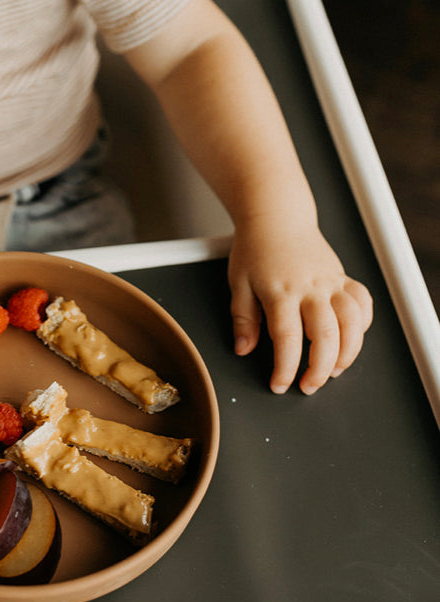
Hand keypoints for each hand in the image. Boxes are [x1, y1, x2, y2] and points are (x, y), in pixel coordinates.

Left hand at [228, 214, 372, 394]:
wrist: (276, 216)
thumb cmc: (255, 248)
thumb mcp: (238, 283)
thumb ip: (243, 319)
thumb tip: (244, 350)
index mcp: (280, 291)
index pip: (287, 338)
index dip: (285, 368)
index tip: (279, 384)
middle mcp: (310, 287)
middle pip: (326, 335)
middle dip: (320, 369)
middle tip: (309, 385)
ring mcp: (330, 281)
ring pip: (353, 322)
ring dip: (348, 352)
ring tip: (334, 370)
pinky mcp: (342, 277)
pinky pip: (363, 303)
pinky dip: (363, 325)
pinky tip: (350, 339)